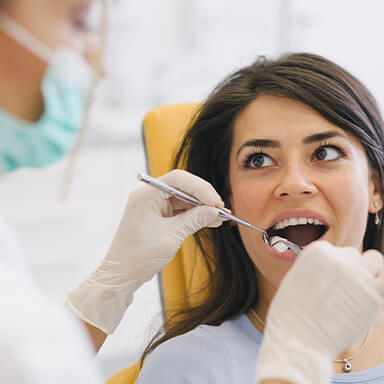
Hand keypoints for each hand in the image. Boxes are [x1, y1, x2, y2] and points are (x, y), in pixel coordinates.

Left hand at [67, 170, 224, 333]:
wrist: (121, 275)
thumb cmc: (138, 256)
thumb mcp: (171, 236)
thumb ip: (194, 220)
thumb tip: (214, 211)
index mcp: (146, 195)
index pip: (178, 180)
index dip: (200, 188)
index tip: (216, 202)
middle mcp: (149, 196)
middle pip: (182, 186)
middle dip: (203, 197)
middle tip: (220, 209)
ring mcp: (153, 206)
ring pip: (183, 199)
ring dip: (201, 207)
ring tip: (220, 217)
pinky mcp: (157, 216)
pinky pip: (179, 210)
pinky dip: (194, 215)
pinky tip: (210, 221)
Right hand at [255, 241, 383, 383]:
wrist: (298, 340)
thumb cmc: (292, 314)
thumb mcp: (296, 278)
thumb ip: (316, 267)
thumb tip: (333, 268)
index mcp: (317, 250)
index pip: (333, 250)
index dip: (329, 267)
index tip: (326, 281)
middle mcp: (340, 258)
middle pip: (352, 255)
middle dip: (347, 269)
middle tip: (338, 291)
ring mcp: (359, 275)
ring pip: (373, 260)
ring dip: (367, 271)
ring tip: (356, 291)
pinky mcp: (375, 295)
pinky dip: (379, 283)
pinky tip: (369, 296)